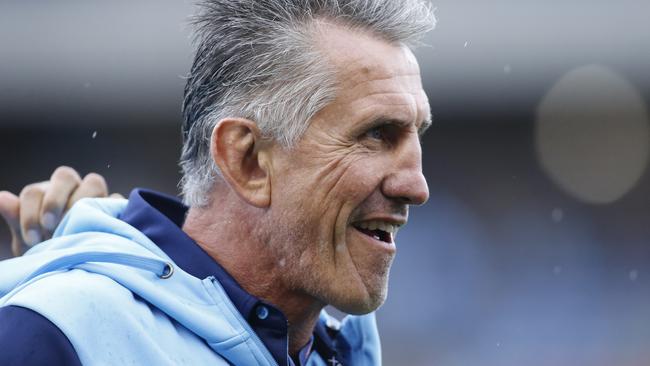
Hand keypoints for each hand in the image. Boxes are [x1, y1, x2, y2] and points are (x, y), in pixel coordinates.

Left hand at [0, 166, 119, 256]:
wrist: (77, 263)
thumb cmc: (51, 248)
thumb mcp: (29, 238)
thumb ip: (16, 217)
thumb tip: (0, 197)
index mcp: (45, 194)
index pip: (34, 192)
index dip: (30, 212)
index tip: (32, 237)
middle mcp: (71, 189)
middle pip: (64, 176)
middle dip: (54, 199)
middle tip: (50, 225)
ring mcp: (97, 195)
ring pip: (93, 182)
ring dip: (83, 201)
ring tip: (77, 226)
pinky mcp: (118, 207)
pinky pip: (118, 201)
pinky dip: (112, 210)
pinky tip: (103, 228)